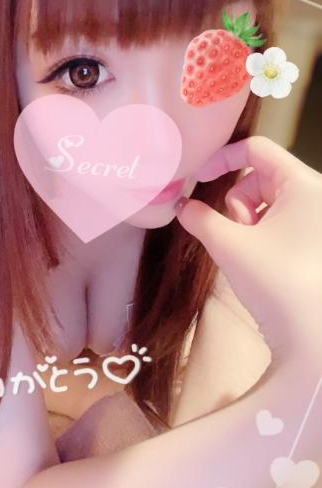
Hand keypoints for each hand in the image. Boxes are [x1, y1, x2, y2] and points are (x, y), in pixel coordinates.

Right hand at [175, 135, 321, 366]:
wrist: (310, 338)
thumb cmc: (274, 282)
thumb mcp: (228, 245)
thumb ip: (199, 217)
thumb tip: (180, 204)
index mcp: (304, 184)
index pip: (256, 149)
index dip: (221, 159)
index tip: (197, 180)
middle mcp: (318, 195)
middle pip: (261, 176)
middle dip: (237, 202)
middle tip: (234, 234)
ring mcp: (319, 219)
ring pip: (269, 200)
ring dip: (248, 220)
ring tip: (248, 250)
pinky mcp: (317, 241)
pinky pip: (282, 220)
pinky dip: (262, 233)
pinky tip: (259, 260)